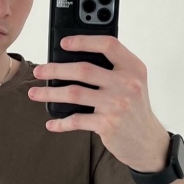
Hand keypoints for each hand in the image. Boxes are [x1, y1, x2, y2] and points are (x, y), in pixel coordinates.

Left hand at [29, 35, 168, 171]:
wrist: (148, 141)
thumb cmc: (135, 109)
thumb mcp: (133, 83)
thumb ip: (113, 69)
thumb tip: (74, 59)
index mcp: (133, 68)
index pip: (108, 45)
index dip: (84, 41)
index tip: (63, 43)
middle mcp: (126, 84)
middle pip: (84, 70)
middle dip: (56, 69)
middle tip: (39, 70)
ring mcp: (116, 104)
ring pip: (74, 94)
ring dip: (50, 93)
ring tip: (35, 93)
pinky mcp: (107, 124)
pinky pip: (77, 120)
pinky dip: (61, 122)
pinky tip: (51, 123)